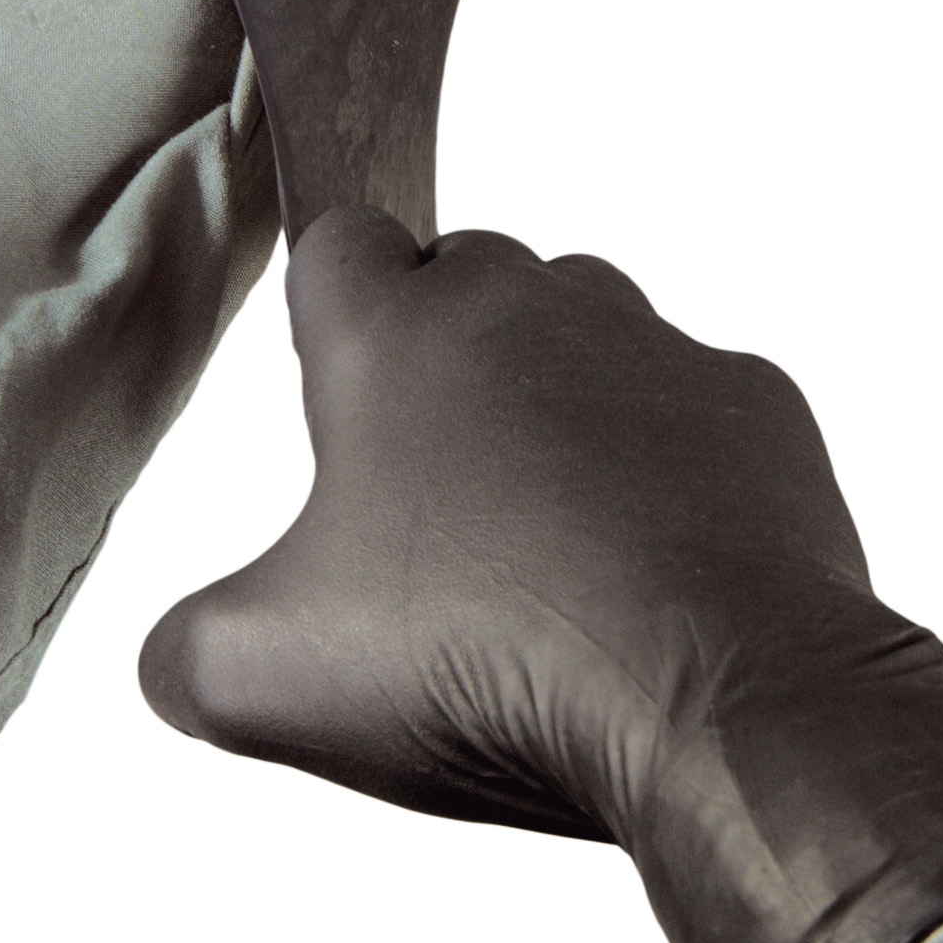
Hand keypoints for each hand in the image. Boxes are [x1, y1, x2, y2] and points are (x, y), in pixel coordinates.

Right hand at [141, 208, 942, 942]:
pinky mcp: (761, 405)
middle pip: (470, 281)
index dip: (329, 312)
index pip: (339, 241)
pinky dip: (672, 464)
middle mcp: (535, 306)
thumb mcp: (262, 678)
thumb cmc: (481, 659)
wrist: (717, 701)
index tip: (339, 395)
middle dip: (445, 364)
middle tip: (436, 503)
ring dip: (560, 408)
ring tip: (552, 541)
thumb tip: (182, 653)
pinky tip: (660, 565)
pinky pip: (697, 409)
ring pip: (590, 334)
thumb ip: (185, 647)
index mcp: (399, 337)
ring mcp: (661, 347)